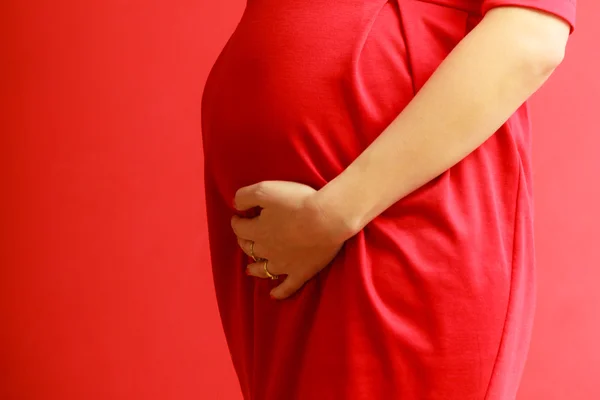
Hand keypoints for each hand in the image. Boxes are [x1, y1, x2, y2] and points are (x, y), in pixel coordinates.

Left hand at [231, 181, 347, 299]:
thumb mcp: (266, 190)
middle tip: (245, 237)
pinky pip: (287, 287)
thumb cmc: (297, 201)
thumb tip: (236, 205)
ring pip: (263, 270)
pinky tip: (274, 295)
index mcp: (257, 230)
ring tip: (249, 269)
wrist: (327, 219)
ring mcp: (284, 264)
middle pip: (249, 248)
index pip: (240, 228)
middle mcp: (266, 250)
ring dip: (254, 269)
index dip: (237, 222)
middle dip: (244, 242)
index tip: (238, 217)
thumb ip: (245, 196)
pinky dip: (279, 292)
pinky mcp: (301, 272)